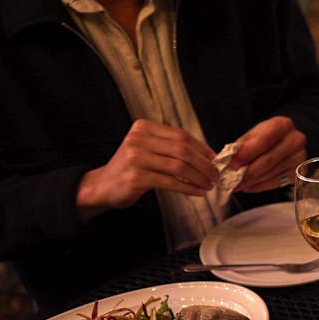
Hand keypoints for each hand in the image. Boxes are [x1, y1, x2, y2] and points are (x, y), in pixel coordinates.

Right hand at [75, 119, 217, 218]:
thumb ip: (170, 147)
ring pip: (179, 166)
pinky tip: (198, 192)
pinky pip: (171, 182)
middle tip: (215, 175)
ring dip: (199, 177)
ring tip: (209, 185)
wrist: (103, 185)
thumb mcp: (147, 149)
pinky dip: (188, 188)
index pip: (180, 135)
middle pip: (182, 150)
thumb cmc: (131, 168)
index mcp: (143, 127)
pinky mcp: (137, 177)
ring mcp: (136, 158)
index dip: (201, 148)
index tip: (214, 159)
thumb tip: (207, 155)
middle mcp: (138, 139)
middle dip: (204, 164)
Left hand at [231, 116, 307, 192]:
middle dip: (248, 172)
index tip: (233, 164)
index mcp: (282, 125)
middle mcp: (295, 141)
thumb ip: (243, 145)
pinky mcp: (299, 173)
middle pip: (268, 160)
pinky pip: (276, 182)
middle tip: (232, 180)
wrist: (288, 142)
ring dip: (252, 181)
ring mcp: (299, 158)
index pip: (264, 140)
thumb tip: (230, 161)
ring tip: (238, 184)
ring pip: (271, 174)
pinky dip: (260, 186)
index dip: (247, 154)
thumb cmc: (268, 137)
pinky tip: (249, 186)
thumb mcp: (254, 134)